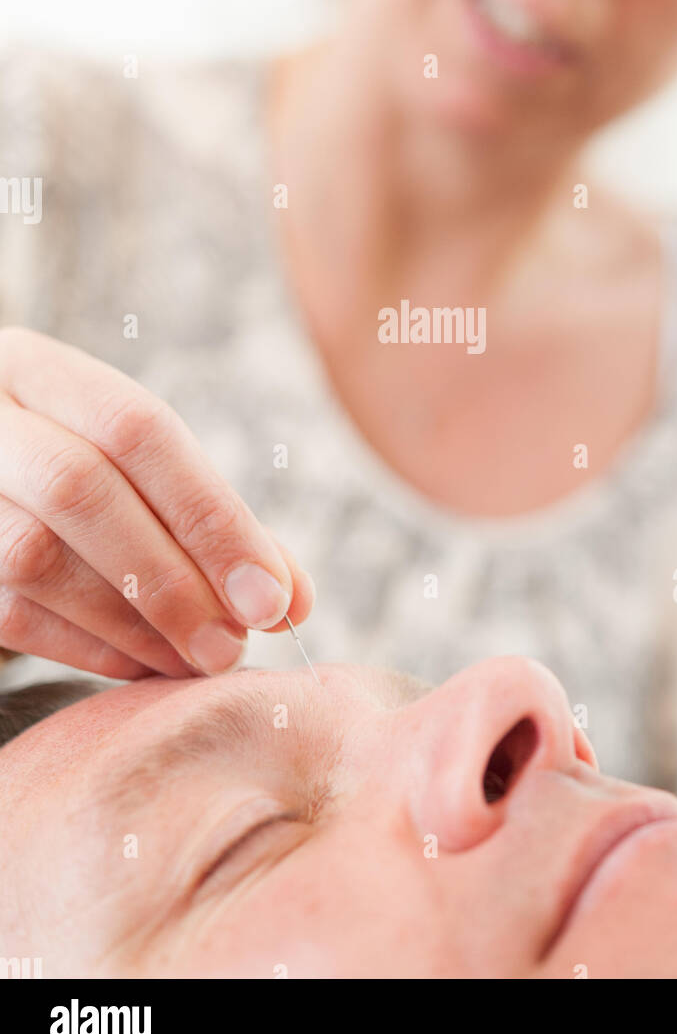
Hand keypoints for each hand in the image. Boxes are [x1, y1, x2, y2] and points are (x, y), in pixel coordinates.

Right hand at [0, 327, 313, 678]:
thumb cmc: (83, 477)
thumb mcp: (140, 470)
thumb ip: (215, 521)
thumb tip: (292, 600)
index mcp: (38, 369)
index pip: (137, 428)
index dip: (212, 516)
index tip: (274, 597)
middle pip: (79, 486)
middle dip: (171, 579)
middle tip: (235, 646)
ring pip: (34, 556)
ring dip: (131, 623)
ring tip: (197, 659)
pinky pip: (9, 613)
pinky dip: (88, 647)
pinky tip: (144, 664)